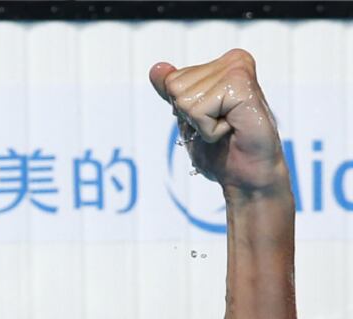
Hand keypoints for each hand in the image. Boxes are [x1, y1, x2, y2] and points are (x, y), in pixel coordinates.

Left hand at [149, 49, 288, 200]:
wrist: (246, 175)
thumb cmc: (221, 148)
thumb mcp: (188, 116)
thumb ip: (172, 91)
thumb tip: (156, 68)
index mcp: (222, 64)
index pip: (172, 81)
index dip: (183, 109)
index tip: (212, 118)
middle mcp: (233, 60)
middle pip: (175, 87)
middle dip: (191, 116)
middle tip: (221, 125)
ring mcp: (238, 71)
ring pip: (184, 100)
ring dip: (201, 124)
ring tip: (228, 127)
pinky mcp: (242, 86)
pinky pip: (198, 111)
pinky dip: (208, 130)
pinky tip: (232, 130)